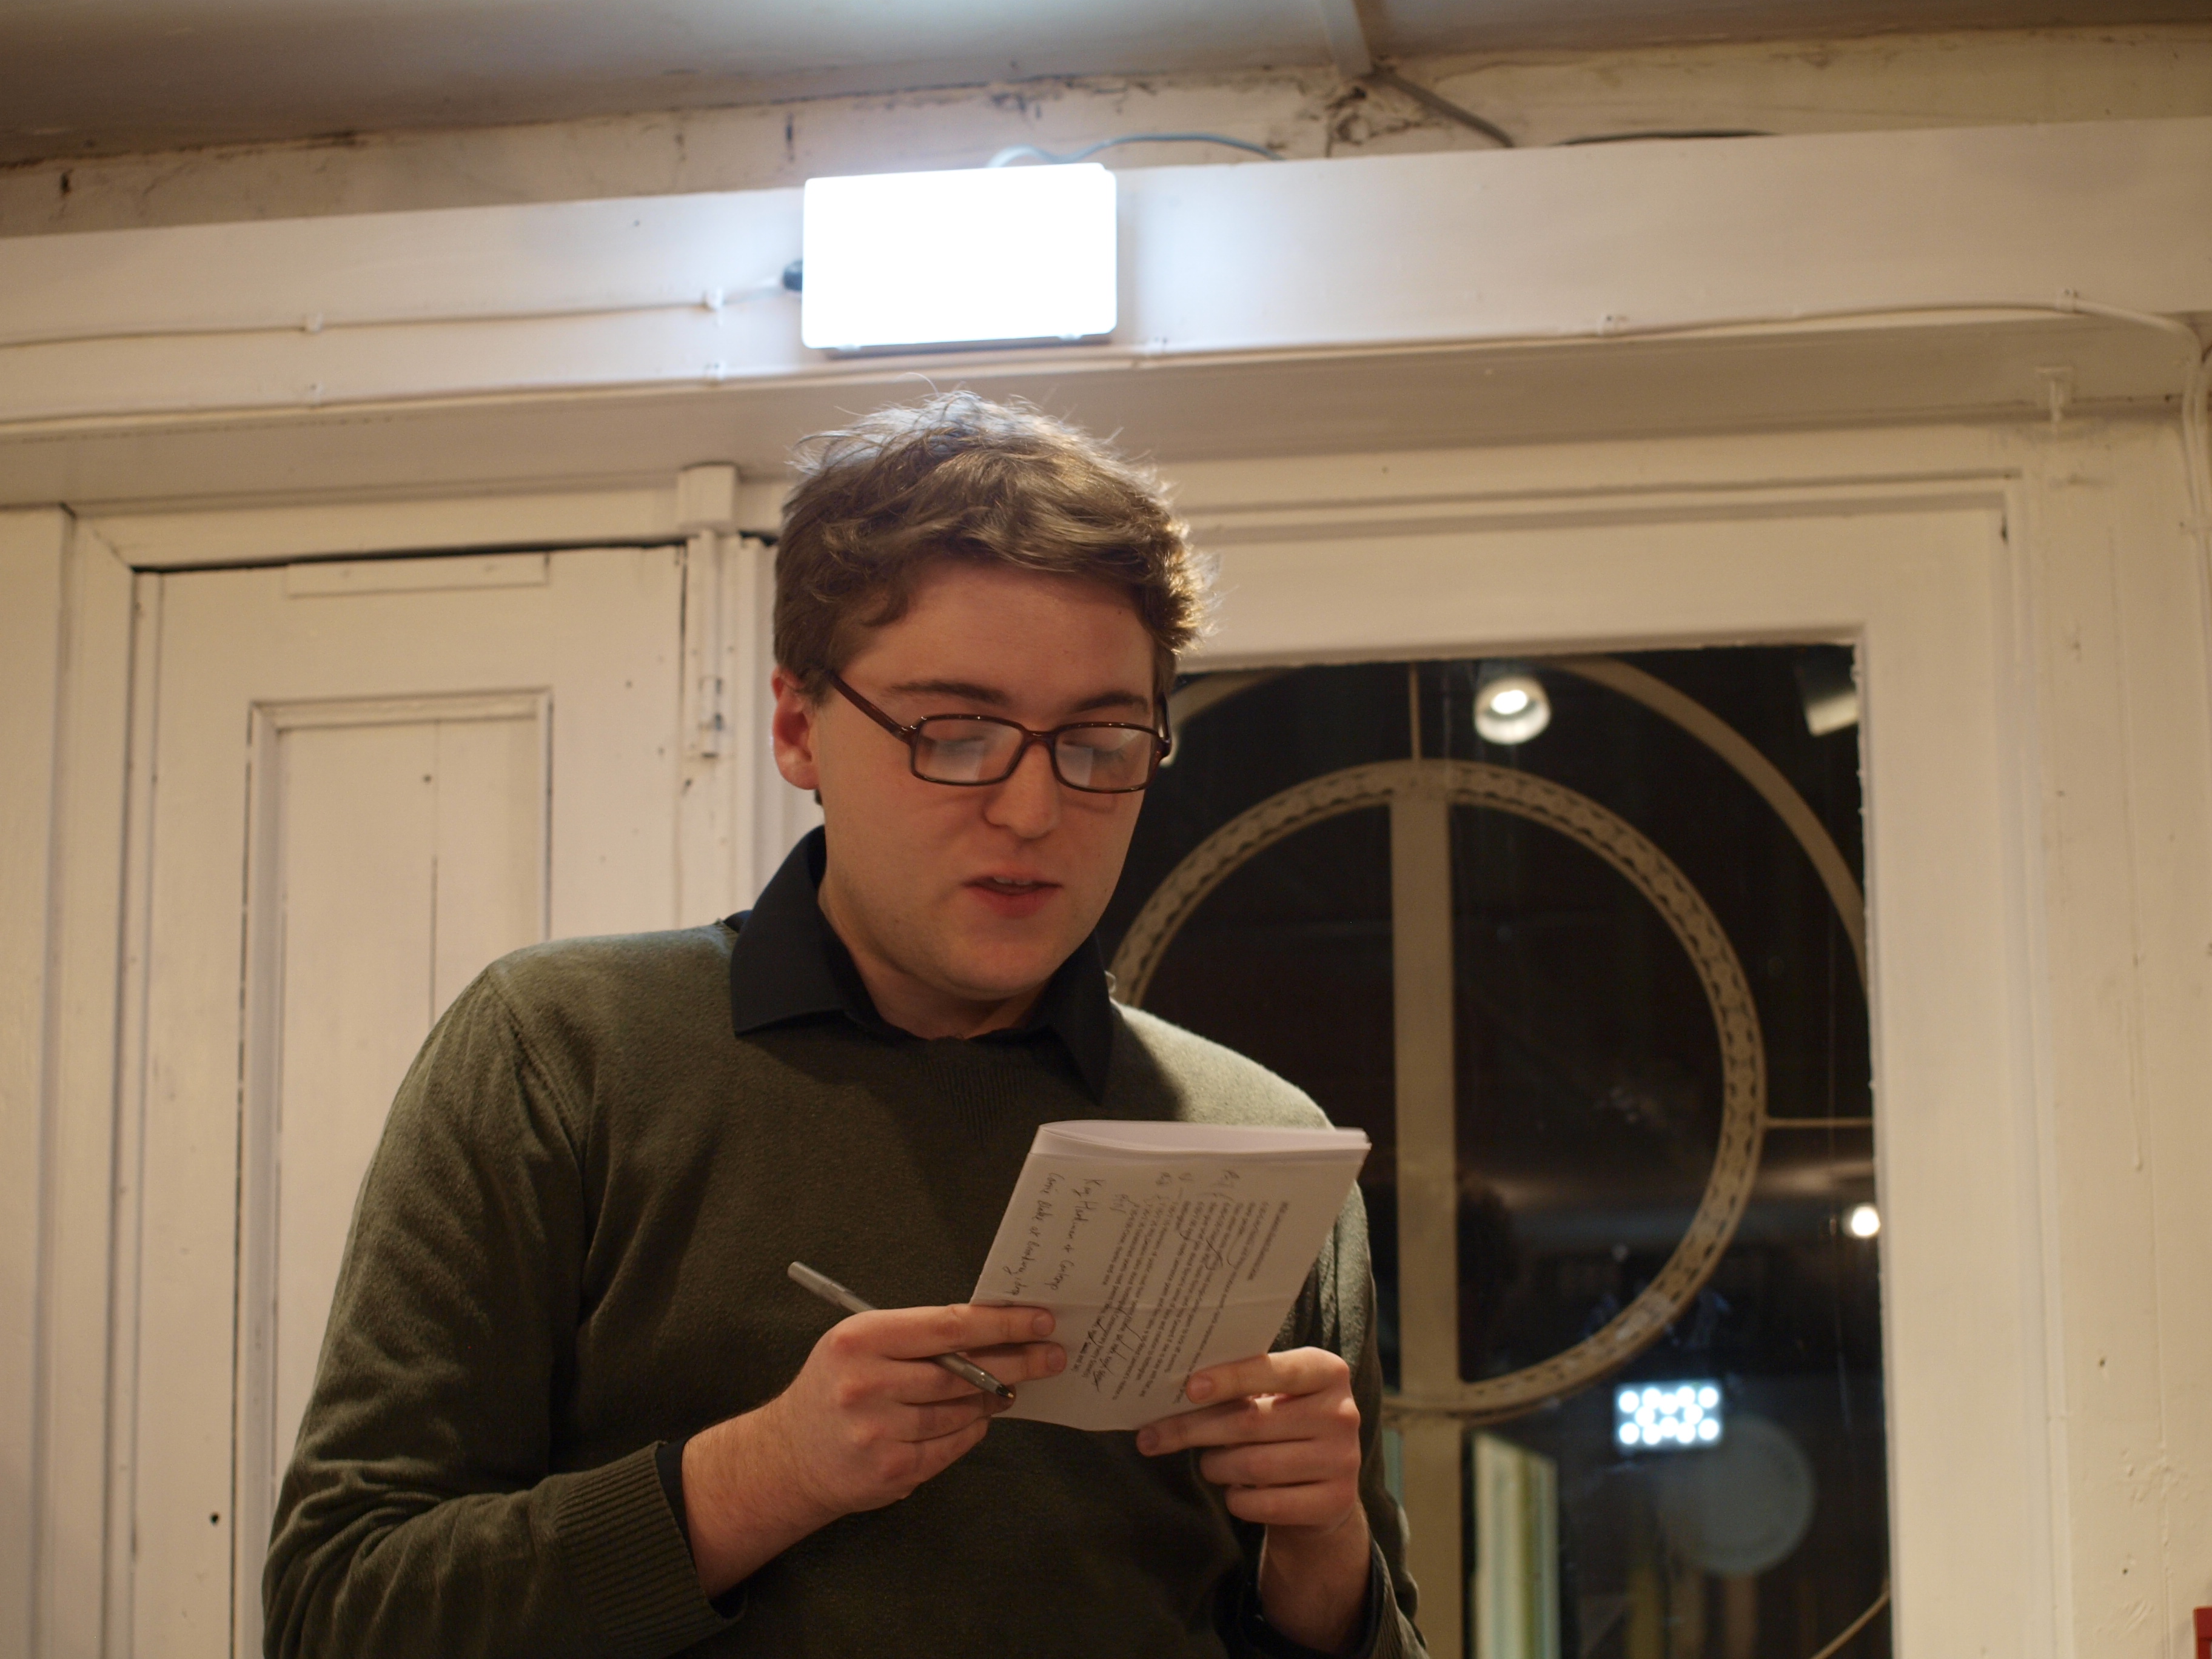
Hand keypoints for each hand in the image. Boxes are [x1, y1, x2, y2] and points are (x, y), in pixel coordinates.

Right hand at [682, 1303, 1062, 1594]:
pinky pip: (951, 1445)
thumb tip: (992, 1330)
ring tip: (1010, 1388)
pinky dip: (971, 1429)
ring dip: (993, 1398)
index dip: (1001, 1324)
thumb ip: (918, 1336)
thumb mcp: (862, 1344)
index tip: (1039, 1320)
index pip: (949, 1326)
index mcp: (862, 1339)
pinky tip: (978, 1418)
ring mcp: (878, 1431)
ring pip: (961, 1410)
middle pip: (962, 1371)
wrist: (789, 1456)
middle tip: (1051, 1355)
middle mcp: (867, 1384)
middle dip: (1016, 1361)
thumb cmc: (836, 1386)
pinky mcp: (890, 1470)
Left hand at [1137, 1348, 1371, 1652]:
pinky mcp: (1335, 1502)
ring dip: (1215, 1466)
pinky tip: (1235, 1490)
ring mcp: (1343, 1459)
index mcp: (1327, 1371)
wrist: (1324, 1489)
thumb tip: (1175, 1392)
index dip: (1230, 1378)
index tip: (1189, 1388)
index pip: (1273, 1369)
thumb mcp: (1273, 1396)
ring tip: (1209, 1464)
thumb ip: (1240, 1388)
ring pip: (1254, 1464)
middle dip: (1196, 1429)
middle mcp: (1341, 1412)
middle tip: (1154, 1436)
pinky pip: (1266, 1503)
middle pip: (1252, 1421)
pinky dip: (1238, 1499)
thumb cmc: (1283, 1427)